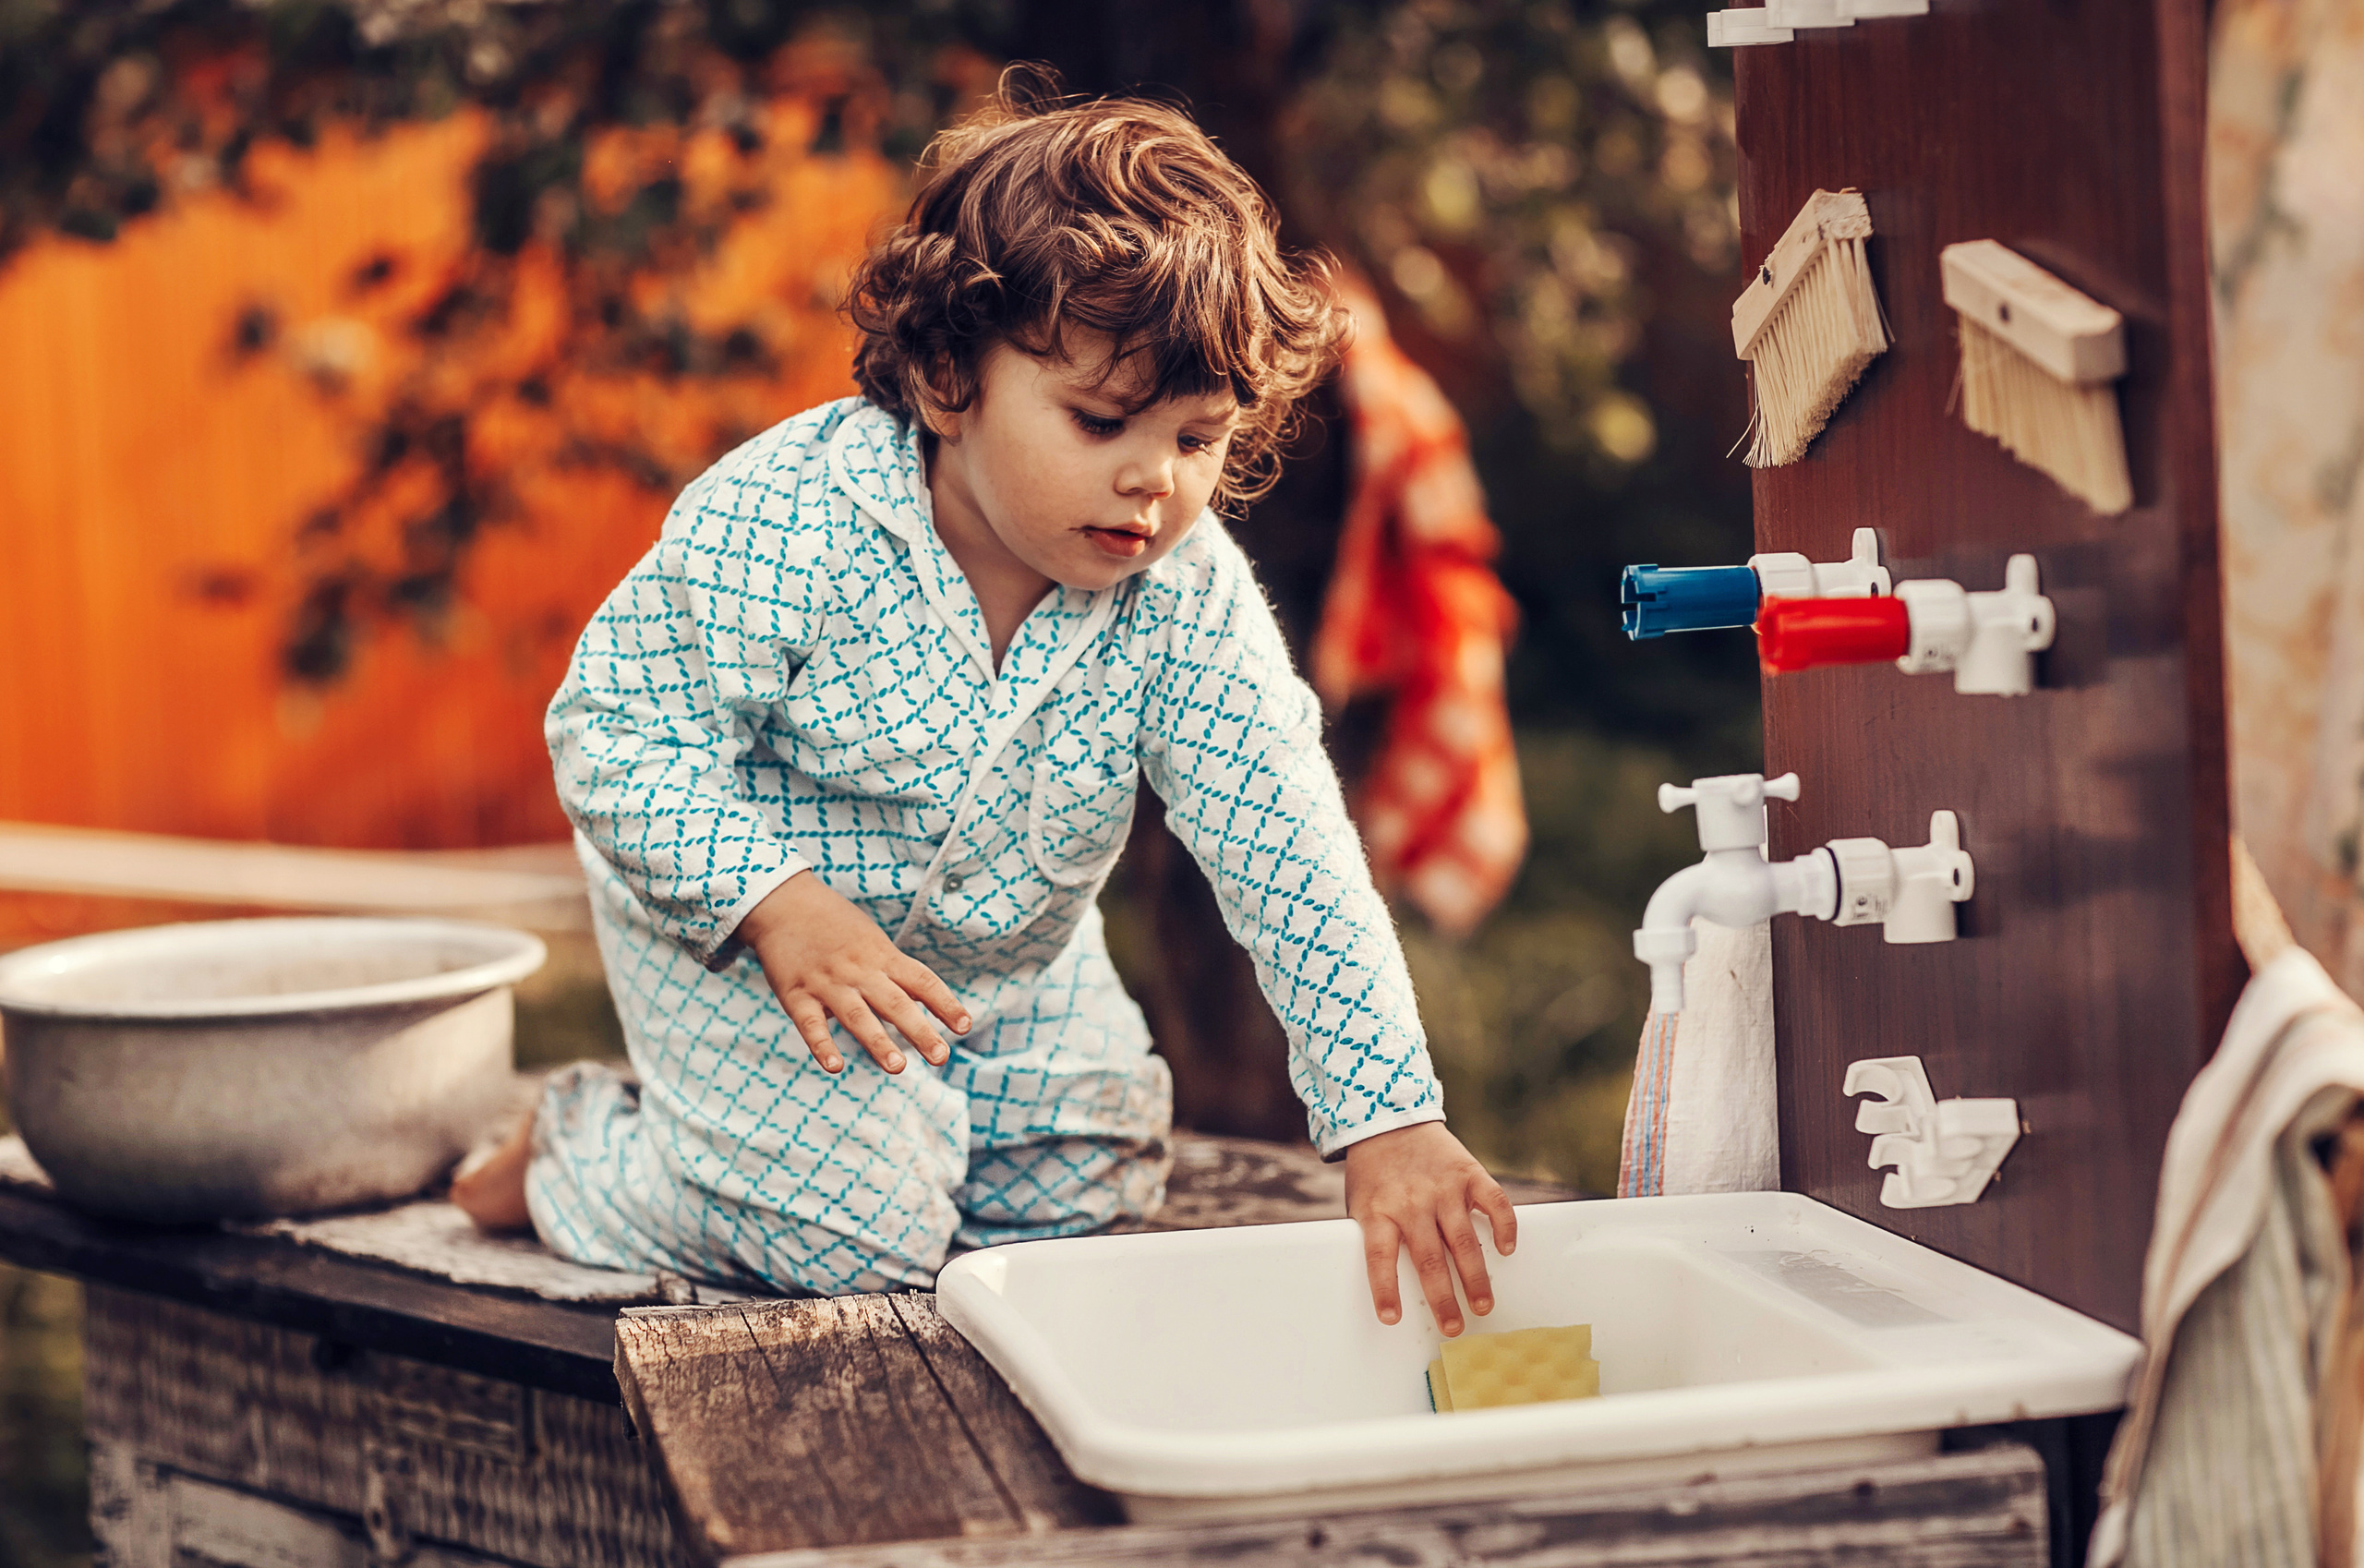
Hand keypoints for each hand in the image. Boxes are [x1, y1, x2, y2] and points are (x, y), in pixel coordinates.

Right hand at [737, 871, 970, 1074]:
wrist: (783, 903)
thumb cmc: (835, 924)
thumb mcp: (872, 940)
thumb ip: (895, 971)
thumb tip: (926, 999)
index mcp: (882, 956)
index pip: (922, 980)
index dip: (945, 1003)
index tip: (964, 1026)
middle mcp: (859, 970)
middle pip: (895, 1003)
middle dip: (920, 1031)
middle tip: (942, 1057)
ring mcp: (827, 983)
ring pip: (857, 1016)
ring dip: (878, 1043)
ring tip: (898, 1068)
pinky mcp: (796, 995)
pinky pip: (811, 1024)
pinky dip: (822, 1046)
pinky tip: (835, 1066)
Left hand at [1344, 1122, 1517, 1336]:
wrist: (1390, 1120)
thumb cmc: (1375, 1171)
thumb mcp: (1362, 1203)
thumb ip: (1379, 1235)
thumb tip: (1395, 1283)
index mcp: (1379, 1211)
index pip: (1379, 1257)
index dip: (1385, 1289)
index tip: (1391, 1318)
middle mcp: (1412, 1203)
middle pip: (1429, 1259)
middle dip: (1443, 1298)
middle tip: (1454, 1327)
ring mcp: (1443, 1188)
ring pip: (1463, 1241)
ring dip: (1476, 1277)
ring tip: (1483, 1304)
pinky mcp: (1468, 1174)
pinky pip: (1493, 1203)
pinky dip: (1504, 1227)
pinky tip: (1506, 1249)